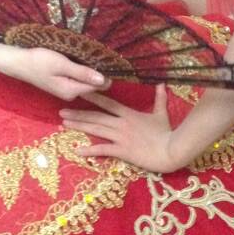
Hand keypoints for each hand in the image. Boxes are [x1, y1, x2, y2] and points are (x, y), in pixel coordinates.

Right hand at [7, 46, 108, 99]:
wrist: (19, 62)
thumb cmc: (39, 61)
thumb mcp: (62, 65)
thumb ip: (82, 73)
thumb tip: (103, 80)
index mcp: (72, 91)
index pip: (98, 86)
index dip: (105, 74)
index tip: (109, 59)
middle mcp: (71, 94)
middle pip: (92, 85)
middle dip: (98, 72)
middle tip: (102, 55)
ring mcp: (66, 90)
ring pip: (85, 81)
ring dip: (90, 70)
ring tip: (94, 55)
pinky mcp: (62, 84)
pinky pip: (78, 79)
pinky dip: (82, 70)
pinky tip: (82, 60)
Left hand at [59, 83, 178, 173]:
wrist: (171, 150)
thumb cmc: (166, 133)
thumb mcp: (161, 113)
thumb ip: (159, 98)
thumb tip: (162, 83)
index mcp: (129, 114)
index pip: (108, 103)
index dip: (93, 97)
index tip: (79, 92)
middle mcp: (121, 124)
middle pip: (96, 117)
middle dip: (78, 113)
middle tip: (62, 111)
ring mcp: (120, 137)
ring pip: (96, 130)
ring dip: (79, 126)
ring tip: (64, 124)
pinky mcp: (122, 151)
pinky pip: (103, 150)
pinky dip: (90, 150)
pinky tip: (78, 150)